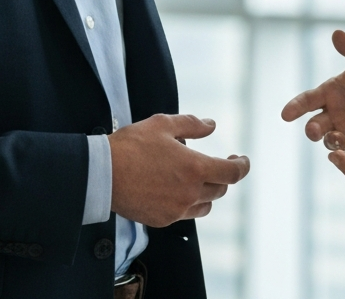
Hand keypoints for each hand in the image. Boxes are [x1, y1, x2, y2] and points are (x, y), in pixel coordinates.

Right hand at [109, 113, 249, 226]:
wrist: (102, 175)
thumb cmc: (132, 146)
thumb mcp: (163, 124)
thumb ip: (192, 125)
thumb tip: (211, 125)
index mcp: (194, 168)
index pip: (232, 173)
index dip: (242, 166)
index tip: (242, 160)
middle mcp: (189, 193)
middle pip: (220, 190)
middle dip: (222, 176)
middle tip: (218, 164)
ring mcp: (176, 210)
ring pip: (205, 205)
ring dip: (207, 192)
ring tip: (197, 178)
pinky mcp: (162, 220)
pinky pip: (184, 214)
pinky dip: (187, 202)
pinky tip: (176, 189)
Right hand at [280, 29, 344, 156]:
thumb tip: (336, 33)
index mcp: (331, 92)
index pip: (307, 100)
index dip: (296, 107)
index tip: (285, 115)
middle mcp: (335, 114)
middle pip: (316, 124)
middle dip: (312, 129)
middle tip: (313, 131)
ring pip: (333, 140)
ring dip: (333, 141)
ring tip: (338, 138)